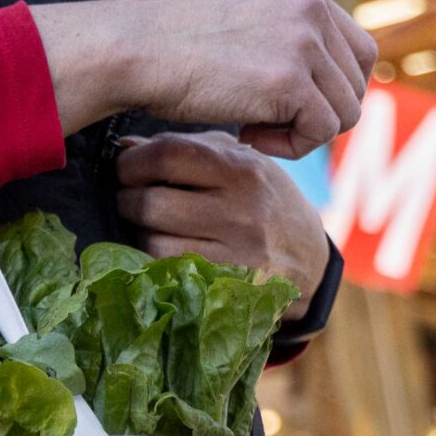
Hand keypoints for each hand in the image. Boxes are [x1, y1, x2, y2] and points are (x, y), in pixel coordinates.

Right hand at [32, 0, 375, 154]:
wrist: (136, 52)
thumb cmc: (175, 50)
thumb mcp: (246, 29)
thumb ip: (288, 44)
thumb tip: (325, 90)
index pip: (358, 51)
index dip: (332, 90)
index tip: (288, 106)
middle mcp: (311, 7)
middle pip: (356, 85)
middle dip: (318, 115)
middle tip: (267, 123)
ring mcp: (304, 42)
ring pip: (344, 113)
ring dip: (304, 134)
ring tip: (255, 130)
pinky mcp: (291, 80)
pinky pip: (321, 133)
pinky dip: (291, 148)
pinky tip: (249, 136)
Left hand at [116, 132, 330, 307]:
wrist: (308, 261)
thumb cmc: (265, 203)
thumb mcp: (241, 164)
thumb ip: (189, 150)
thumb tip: (127, 147)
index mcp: (243, 169)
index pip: (168, 155)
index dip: (133, 163)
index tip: (127, 169)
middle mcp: (241, 211)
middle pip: (151, 203)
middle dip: (128, 201)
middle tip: (130, 200)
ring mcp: (235, 254)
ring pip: (153, 243)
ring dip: (140, 235)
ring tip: (150, 227)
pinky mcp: (227, 288)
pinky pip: (167, 273)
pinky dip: (155, 261)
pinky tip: (165, 251)